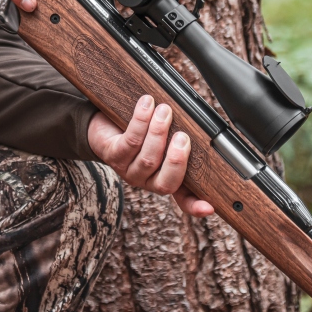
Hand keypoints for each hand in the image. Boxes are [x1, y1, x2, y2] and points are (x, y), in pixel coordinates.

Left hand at [88, 96, 214, 217]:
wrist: (102, 125)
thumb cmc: (138, 132)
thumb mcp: (161, 139)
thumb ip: (177, 142)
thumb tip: (201, 131)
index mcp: (163, 178)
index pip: (183, 199)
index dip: (196, 206)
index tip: (209, 207)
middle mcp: (146, 180)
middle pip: (166, 182)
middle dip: (176, 159)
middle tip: (183, 136)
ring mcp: (128, 171)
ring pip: (148, 159)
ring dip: (158, 132)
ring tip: (164, 111)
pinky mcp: (113, 156)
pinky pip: (130, 141)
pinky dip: (141, 120)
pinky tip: (146, 104)